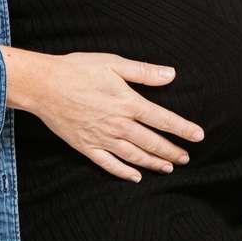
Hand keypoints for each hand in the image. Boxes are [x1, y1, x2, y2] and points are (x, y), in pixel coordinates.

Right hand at [8, 49, 202, 181]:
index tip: (198, 137)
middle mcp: (118, 125)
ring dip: (154, 163)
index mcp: (128, 103)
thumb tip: (171, 74)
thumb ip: (143, 72)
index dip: (183, 129)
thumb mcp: (112, 63)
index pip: (164, 120)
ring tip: (168, 167)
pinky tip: (136, 177)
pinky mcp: (86, 147)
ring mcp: (102, 138)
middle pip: (152, 143)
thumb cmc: (77, 70)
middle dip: (172, 152)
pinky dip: (124, 172)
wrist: (43, 85)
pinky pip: (109, 164)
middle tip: (186, 158)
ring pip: (135, 156)